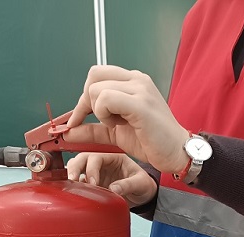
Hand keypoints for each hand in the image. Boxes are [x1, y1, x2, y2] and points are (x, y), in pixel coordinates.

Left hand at [65, 65, 190, 173]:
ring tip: (116, 124)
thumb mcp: (116, 133)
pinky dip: (103, 115)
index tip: (79, 119)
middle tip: (100, 121)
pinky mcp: (140, 103)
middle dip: (87, 103)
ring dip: (99, 112)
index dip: (84, 98)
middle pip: (93, 77)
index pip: (96, 75)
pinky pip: (106, 99)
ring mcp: (140, 88)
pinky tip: (118, 125)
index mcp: (133, 81)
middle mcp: (137, 79)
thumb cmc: (153, 141)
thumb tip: (66, 131)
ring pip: (96, 89)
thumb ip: (92, 129)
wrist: (177, 153)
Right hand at [66, 153, 156, 209]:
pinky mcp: (92, 184)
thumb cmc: (144, 186)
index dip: (91, 169)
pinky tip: (75, 192)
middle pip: (82, 159)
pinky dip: (74, 185)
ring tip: (71, 187)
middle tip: (73, 181)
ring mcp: (96, 173)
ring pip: (77, 167)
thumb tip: (113, 189)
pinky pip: (79, 181)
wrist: (143, 196)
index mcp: (115, 158)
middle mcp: (103, 163)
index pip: (97, 157)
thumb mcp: (141, 184)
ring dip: (72, 175)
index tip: (93, 183)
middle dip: (75, 168)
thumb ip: (128, 185)